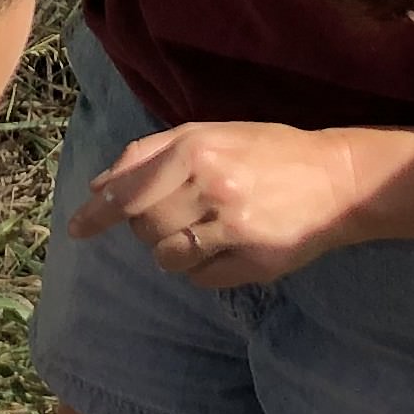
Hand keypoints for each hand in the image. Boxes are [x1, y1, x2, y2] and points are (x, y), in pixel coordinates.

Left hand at [68, 120, 413, 288]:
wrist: (336, 177)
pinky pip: (201, 279)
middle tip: (180, 215)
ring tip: (202, 232)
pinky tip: (225, 248)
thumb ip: (151, 154)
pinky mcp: (255, 260)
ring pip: (168, 258)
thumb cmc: (266, 151)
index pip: (129, 191)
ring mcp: (234, 227)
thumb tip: (100, 185)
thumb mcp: (210, 134)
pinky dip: (201, 269)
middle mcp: (211, 186)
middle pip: (145, 227)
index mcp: (196, 149)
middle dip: (150, 227)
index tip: (76, 230)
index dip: (98, 214)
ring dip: (173, 251)